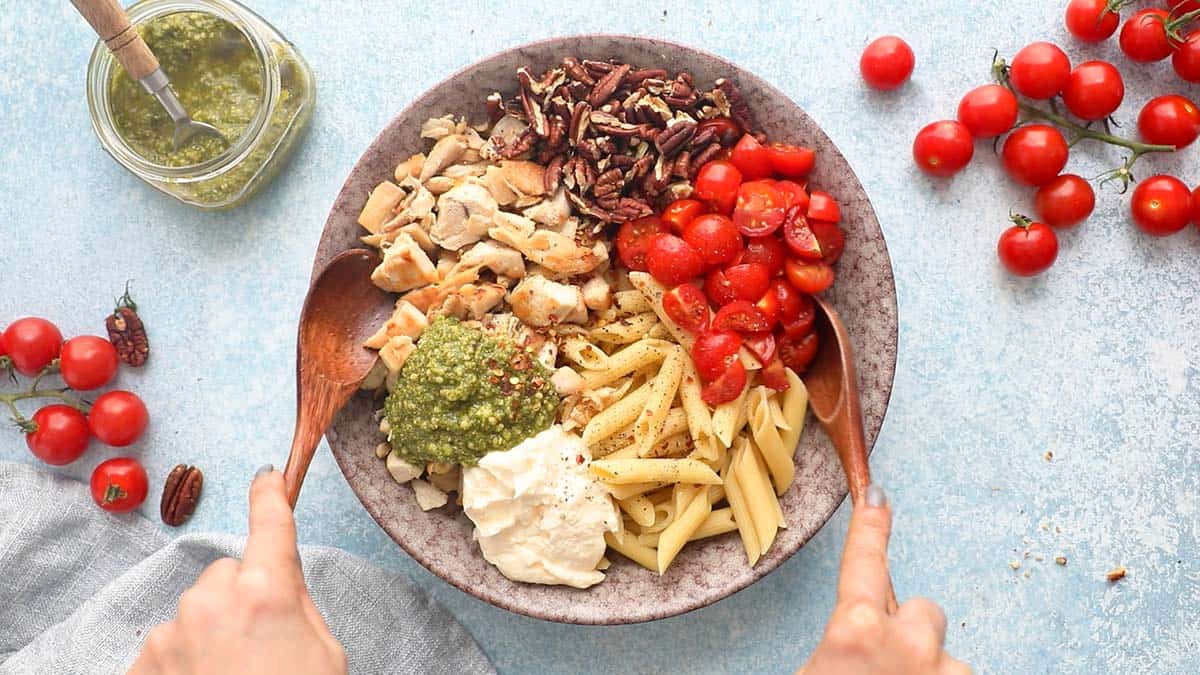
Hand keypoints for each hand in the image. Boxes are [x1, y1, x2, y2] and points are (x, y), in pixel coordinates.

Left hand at [130, 466, 346, 674]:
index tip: (268, 476)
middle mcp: (213, 601)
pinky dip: (185, 658)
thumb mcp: (326, 653)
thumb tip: (280, 582)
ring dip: (212, 628)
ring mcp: (172, 632)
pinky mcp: (144, 664)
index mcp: (267, 591)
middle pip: (230, 571)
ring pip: (197, 607)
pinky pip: (170, 641)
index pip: (271, 523)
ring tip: (234, 672)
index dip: (272, 494)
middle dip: (244, 592)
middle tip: (264, 639)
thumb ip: (300, 606)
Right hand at [799, 485, 969, 674]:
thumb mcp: (813, 671)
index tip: (877, 497)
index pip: (864, 561)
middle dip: (910, 630)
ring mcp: (943, 670)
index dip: (870, 526)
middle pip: (923, 611)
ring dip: (928, 666)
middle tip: (886, 665)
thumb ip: (842, 640)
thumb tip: (855, 634)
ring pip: (943, 651)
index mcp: (856, 631)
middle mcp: (907, 643)